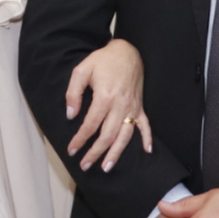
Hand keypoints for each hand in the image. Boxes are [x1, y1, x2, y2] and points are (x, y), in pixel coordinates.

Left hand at [64, 38, 152, 171]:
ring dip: (116, 153)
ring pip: (125, 136)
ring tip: (107, 166)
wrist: (127, 51)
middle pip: (107, 136)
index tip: (72, 150)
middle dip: (95, 153)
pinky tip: (147, 151)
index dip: (80, 139)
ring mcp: (132, 107)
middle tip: (85, 165)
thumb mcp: (82, 70)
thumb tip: (71, 115)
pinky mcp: (140, 106)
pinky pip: (145, 125)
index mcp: (104, 97)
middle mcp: (120, 105)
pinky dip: (147, 138)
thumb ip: (73, 93)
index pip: (90, 125)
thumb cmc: (103, 60)